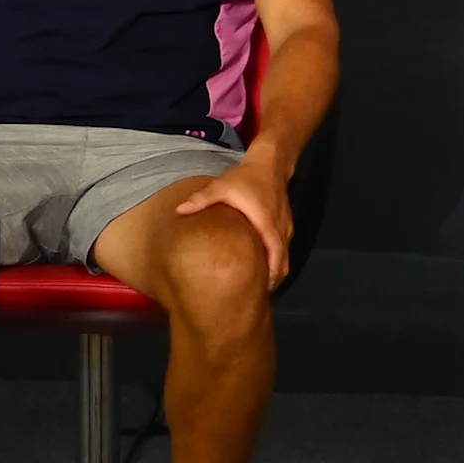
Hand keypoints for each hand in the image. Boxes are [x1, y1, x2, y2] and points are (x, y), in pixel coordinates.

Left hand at [179, 157, 294, 287]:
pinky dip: (275, 262)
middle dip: (272, 280)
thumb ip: (201, 200)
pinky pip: (283, 250)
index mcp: (265, 224)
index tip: (260, 291)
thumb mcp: (221, 186)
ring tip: (259, 288)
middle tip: (256, 298)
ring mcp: (285, 228)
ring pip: (285, 257)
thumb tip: (178, 211)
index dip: (270, 274)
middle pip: (283, 262)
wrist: (270, 164)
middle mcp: (279, 229)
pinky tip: (262, 268)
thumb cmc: (245, 178)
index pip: (274, 254)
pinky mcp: (285, 226)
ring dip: (274, 273)